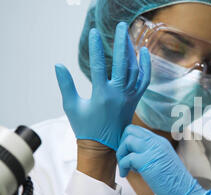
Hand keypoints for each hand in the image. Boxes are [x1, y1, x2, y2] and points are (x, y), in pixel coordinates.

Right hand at [55, 22, 150, 150]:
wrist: (104, 145)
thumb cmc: (85, 126)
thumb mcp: (71, 106)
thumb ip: (66, 84)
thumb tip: (58, 64)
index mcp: (101, 95)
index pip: (99, 66)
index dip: (96, 48)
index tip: (94, 33)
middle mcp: (118, 94)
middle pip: (123, 63)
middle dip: (122, 42)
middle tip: (121, 26)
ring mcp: (129, 97)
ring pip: (134, 70)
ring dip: (131, 51)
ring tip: (126, 36)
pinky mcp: (135, 99)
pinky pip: (144, 80)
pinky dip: (146, 66)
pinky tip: (144, 53)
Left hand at [116, 125, 210, 194]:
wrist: (184, 193)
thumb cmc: (173, 182)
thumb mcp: (162, 161)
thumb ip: (149, 153)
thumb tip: (131, 153)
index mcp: (160, 142)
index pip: (138, 130)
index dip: (127, 141)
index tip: (127, 154)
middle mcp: (157, 142)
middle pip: (130, 131)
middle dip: (122, 145)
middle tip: (124, 160)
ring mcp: (153, 150)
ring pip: (127, 141)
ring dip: (121, 155)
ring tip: (126, 168)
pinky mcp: (147, 161)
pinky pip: (127, 158)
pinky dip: (123, 167)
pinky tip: (126, 175)